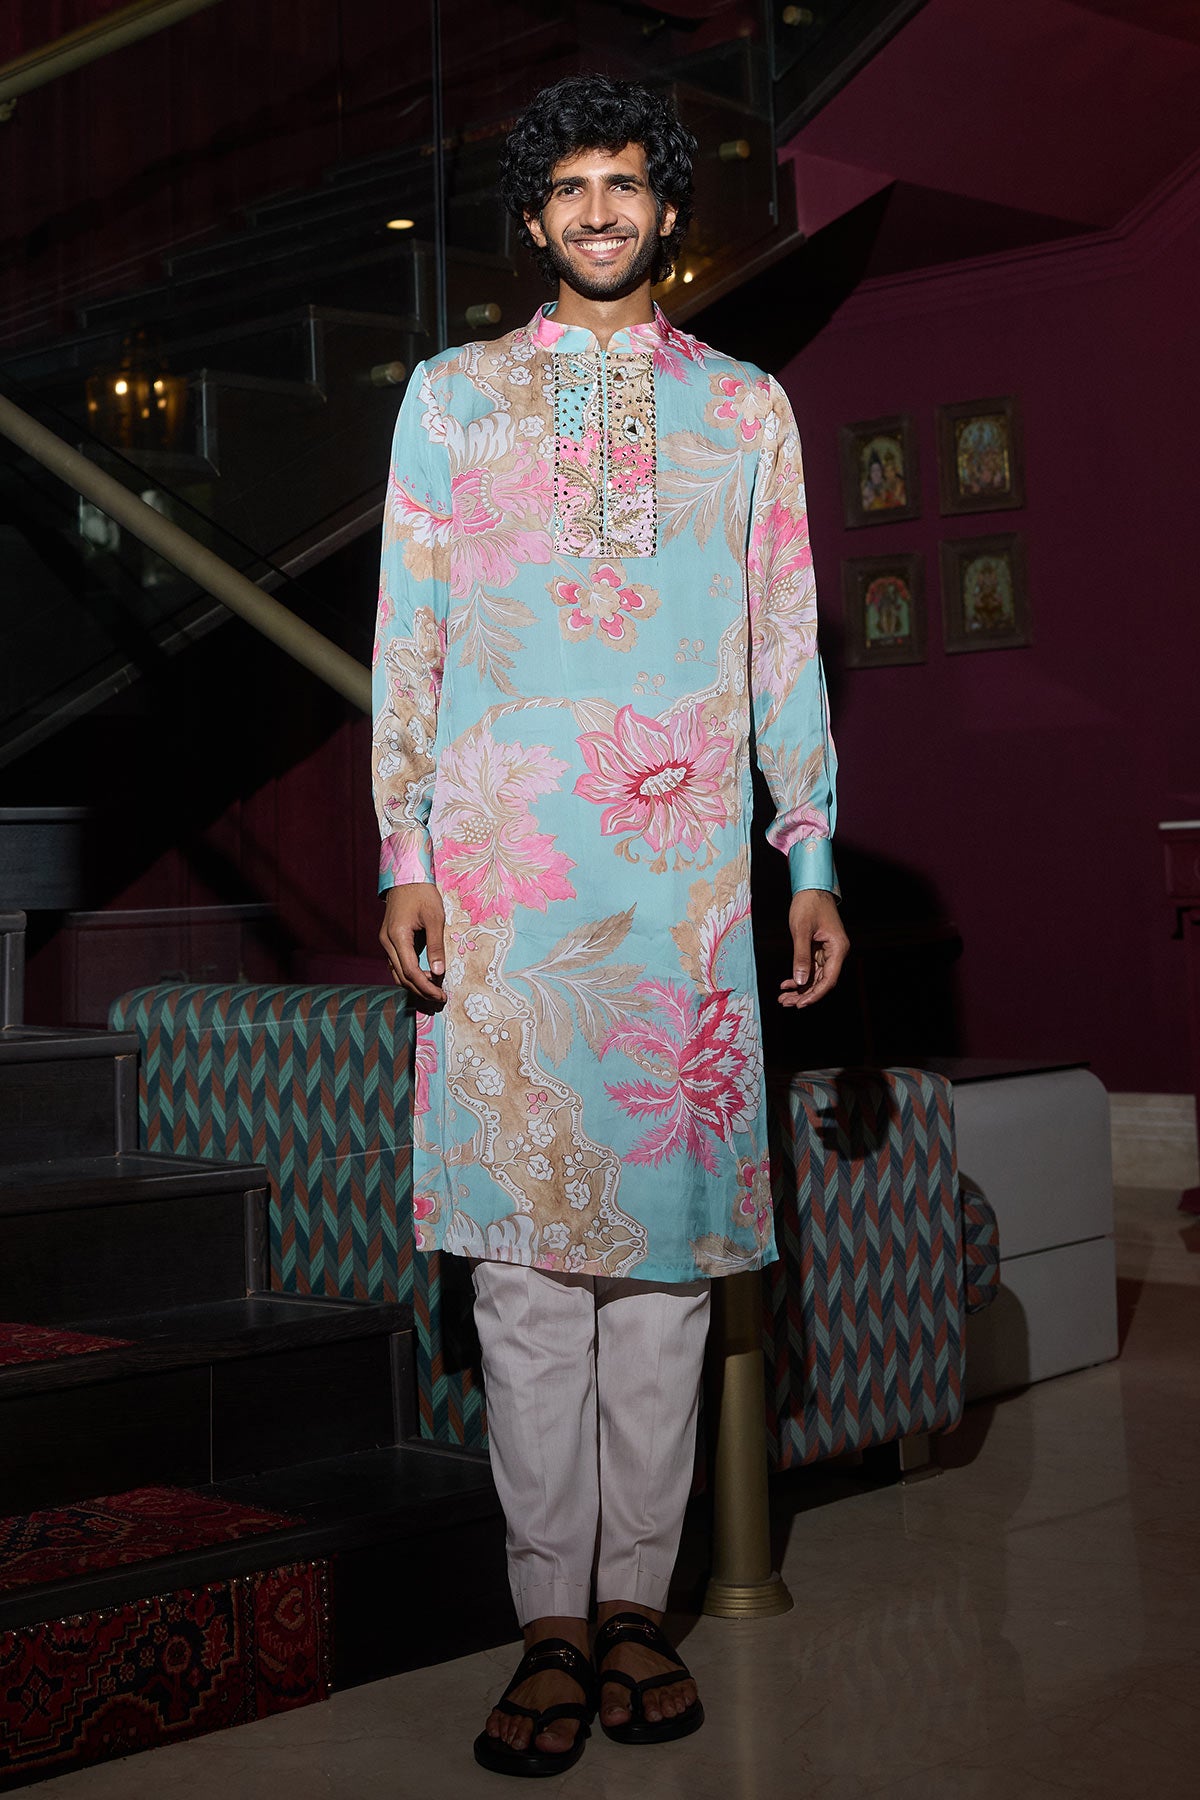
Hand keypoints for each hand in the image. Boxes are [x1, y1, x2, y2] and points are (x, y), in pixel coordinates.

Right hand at [379, 882, 446, 1009]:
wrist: (406, 877)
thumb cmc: (422, 894)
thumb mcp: (435, 918)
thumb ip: (436, 946)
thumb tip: (438, 972)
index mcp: (397, 937)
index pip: (411, 971)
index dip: (426, 986)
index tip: (440, 995)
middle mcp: (387, 942)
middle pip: (402, 976)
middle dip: (421, 990)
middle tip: (440, 999)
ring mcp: (385, 941)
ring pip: (397, 972)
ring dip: (414, 985)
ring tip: (433, 992)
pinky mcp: (389, 939)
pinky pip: (397, 963)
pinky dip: (408, 974)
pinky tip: (423, 978)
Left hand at [778, 889, 848, 1009]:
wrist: (811, 888)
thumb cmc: (809, 904)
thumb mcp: (802, 930)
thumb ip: (801, 956)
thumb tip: (800, 980)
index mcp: (838, 948)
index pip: (828, 979)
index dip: (814, 994)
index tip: (800, 1004)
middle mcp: (836, 952)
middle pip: (822, 982)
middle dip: (804, 994)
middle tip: (785, 1002)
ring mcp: (828, 952)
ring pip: (816, 977)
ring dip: (800, 988)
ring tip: (783, 997)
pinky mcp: (820, 949)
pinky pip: (811, 968)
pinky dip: (800, 976)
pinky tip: (787, 984)